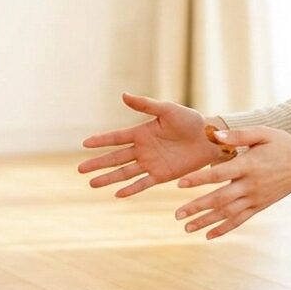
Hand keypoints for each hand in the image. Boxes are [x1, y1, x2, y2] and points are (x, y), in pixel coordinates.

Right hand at [78, 93, 226, 197]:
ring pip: (124, 172)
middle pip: (115, 158)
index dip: (101, 141)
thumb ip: (146, 105)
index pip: (116, 138)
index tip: (85, 144)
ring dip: (109, 178)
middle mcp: (143, 149)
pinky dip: (130, 189)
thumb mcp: (167, 110)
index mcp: (142, 132)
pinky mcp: (162, 175)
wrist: (210, 138)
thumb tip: (123, 95)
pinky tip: (117, 194)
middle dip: (98, 164)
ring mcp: (151, 163)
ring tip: (92, 184)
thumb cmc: (190, 120)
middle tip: (80, 170)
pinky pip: (143, 183)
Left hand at [174, 126, 290, 239]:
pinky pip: (240, 220)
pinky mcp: (260, 206)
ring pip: (227, 213)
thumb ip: (238, 135)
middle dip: (197, 207)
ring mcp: (255, 198)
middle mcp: (250, 185)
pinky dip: (224, 229)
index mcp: (248, 165)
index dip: (198, 179)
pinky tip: (209, 236)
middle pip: (220, 199)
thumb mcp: (262, 132)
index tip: (179, 184)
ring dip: (206, 221)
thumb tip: (214, 135)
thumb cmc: (281, 144)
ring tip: (186, 228)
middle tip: (177, 215)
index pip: (218, 174)